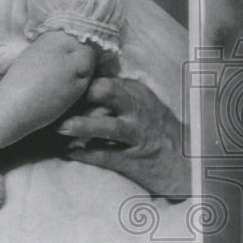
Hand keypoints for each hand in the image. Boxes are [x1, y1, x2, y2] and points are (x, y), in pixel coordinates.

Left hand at [57, 77, 189, 200]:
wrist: (187, 163)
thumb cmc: (156, 131)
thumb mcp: (141, 104)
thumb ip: (116, 94)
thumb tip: (79, 87)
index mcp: (137, 93)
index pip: (104, 79)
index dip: (80, 81)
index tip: (57, 85)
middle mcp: (138, 110)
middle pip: (107, 92)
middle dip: (80, 94)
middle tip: (55, 101)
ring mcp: (137, 135)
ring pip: (107, 126)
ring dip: (81, 126)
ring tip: (59, 127)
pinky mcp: (135, 160)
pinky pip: (106, 156)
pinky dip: (86, 154)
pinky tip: (69, 152)